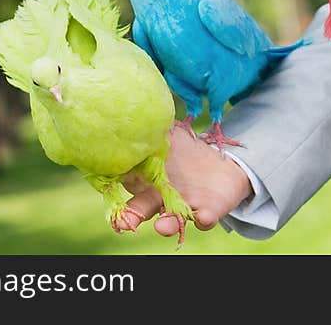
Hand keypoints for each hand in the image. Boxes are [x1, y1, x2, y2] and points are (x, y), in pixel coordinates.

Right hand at [118, 127, 253, 237]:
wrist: (222, 168)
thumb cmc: (187, 154)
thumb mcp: (171, 138)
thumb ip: (156, 128)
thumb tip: (141, 104)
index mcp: (148, 180)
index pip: (129, 184)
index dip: (117, 186)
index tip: (108, 189)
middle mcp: (161, 199)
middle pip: (143, 209)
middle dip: (133, 216)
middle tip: (125, 223)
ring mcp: (183, 207)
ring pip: (171, 220)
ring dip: (166, 224)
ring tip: (161, 227)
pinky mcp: (207, 211)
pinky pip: (205, 218)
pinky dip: (203, 219)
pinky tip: (202, 217)